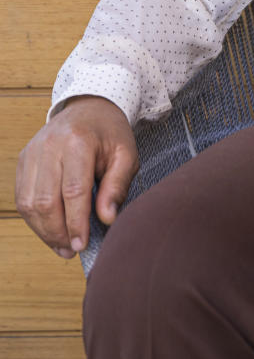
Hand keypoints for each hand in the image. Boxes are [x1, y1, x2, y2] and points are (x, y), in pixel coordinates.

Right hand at [15, 95, 138, 258]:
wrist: (89, 108)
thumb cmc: (110, 133)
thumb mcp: (126, 155)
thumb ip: (117, 186)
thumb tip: (107, 219)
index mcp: (78, 142)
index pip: (73, 191)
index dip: (76, 223)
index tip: (82, 245)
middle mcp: (49, 146)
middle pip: (45, 200)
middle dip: (58, 232)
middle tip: (72, 251)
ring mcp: (32, 152)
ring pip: (28, 203)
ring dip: (44, 231)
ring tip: (62, 246)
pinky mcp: (23, 160)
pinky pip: (21, 197)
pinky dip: (34, 219)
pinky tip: (51, 230)